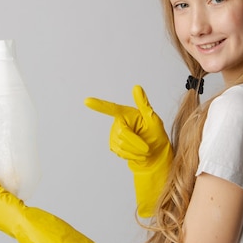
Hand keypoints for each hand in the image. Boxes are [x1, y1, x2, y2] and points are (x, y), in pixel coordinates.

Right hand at [85, 85, 172, 216]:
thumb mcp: (154, 120)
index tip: (87, 101)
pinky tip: (138, 154)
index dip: (99, 105)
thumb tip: (136, 87)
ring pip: (121, 146)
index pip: (111, 109)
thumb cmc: (156, 134)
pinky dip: (132, 155)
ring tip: (145, 150)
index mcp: (127, 113)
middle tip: (147, 148)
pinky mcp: (113, 145)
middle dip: (136, 143)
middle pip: (122, 134)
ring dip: (136, 151)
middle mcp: (118, 122)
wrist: (155, 153)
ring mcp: (114, 134)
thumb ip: (144, 104)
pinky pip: (121, 152)